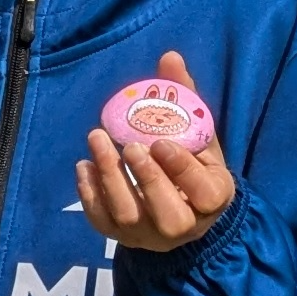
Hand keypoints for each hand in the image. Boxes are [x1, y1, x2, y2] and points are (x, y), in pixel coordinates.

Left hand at [77, 53, 236, 253]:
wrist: (181, 204)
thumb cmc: (194, 163)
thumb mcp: (198, 133)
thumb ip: (185, 99)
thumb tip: (169, 57)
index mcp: (213, 199)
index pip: (205, 194)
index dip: (183, 170)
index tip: (160, 142)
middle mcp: (185, 226)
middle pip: (168, 215)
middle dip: (145, 178)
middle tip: (128, 145)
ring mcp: (151, 236)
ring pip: (130, 218)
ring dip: (111, 179)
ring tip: (98, 141)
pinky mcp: (124, 238)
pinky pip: (103, 224)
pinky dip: (90, 195)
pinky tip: (83, 166)